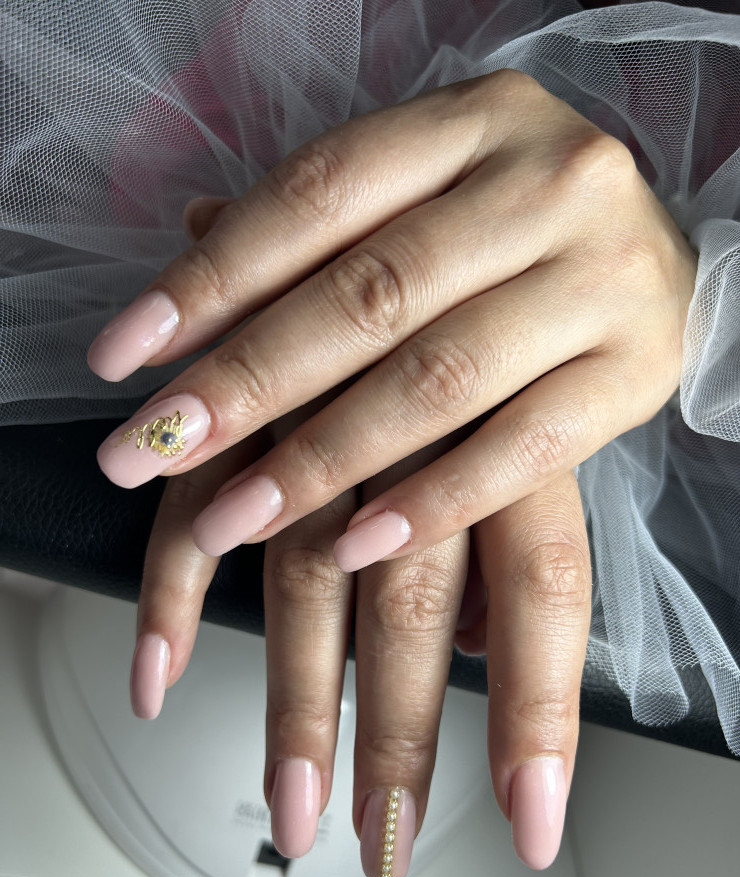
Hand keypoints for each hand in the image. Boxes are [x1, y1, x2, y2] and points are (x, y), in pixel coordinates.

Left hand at [88, 69, 696, 575]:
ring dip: (320, 459)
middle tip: (148, 448)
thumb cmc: (517, 233)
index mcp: (474, 123)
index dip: (210, 277)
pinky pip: (525, 449)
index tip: (124, 357)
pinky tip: (353, 546)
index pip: (318, 195)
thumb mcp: (427, 199)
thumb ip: (326, 227)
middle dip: (245, 382)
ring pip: (439, 378)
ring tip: (226, 520)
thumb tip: (191, 237)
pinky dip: (433, 501)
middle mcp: (545, 184)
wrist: (663, 258)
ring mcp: (602, 278)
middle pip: (369, 293)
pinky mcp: (636, 372)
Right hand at [128, 186, 591, 876]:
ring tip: (292, 811)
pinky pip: (193, 510)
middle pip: (415, 609)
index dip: (539, 712)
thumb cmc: (492, 293)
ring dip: (293, 700)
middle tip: (375, 849)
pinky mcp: (239, 413)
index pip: (545, 591)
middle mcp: (425, 427)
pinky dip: (172, 592)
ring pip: (301, 578)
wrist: (432, 168)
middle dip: (395, 738)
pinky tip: (158, 677)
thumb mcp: (528, 390)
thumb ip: (510, 511)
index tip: (530, 825)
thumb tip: (504, 641)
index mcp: (520, 421)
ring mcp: (324, 419)